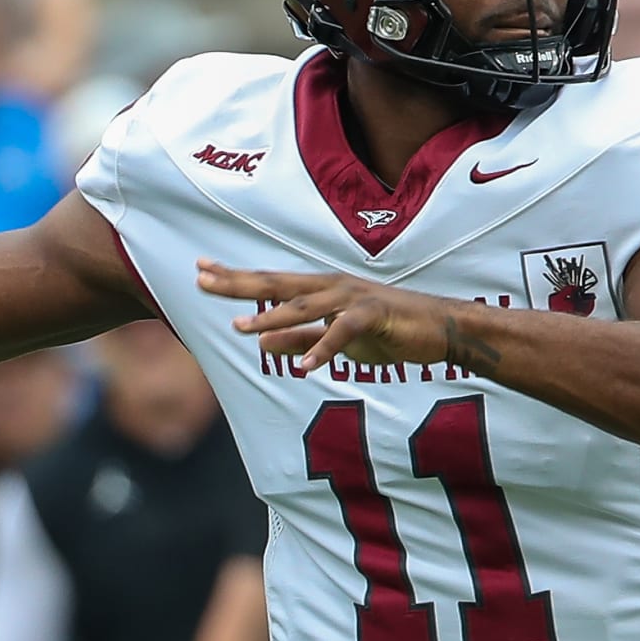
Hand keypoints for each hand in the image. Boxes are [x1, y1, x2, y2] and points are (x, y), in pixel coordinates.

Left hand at [198, 257, 465, 375]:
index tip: (200, 271)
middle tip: (202, 281)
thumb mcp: (336, 339)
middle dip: (239, 284)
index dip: (235, 278)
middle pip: (277, 284)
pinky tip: (304, 369)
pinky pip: (343, 334)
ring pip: (306, 307)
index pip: (270, 282)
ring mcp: (353, 298)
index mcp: (321, 290)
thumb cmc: (388, 331)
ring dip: (272, 318)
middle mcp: (331, 286)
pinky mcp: (375, 316)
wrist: (439, 328)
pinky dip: (324, 350)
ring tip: (240, 330)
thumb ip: (300, 339)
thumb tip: (262, 341)